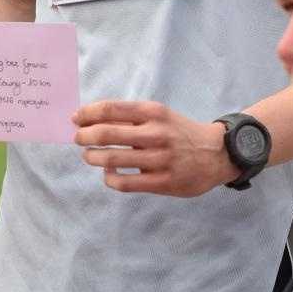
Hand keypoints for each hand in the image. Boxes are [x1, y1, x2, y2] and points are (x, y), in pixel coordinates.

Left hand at [72, 100, 238, 196]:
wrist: (217, 153)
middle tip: (78, 139)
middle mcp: (155, 134)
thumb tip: (93, 120)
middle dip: (84, 136)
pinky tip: (109, 173)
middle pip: (106, 133)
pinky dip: (109, 177)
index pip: (111, 109)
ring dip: (92, 157)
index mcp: (153, 112)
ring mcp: (159, 159)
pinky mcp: (162, 182)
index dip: (87, 113)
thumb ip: (132, 118)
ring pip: (111, 159)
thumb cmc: (181, 132)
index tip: (75, 118)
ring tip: (90, 156)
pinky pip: (124, 182)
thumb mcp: (161, 116)